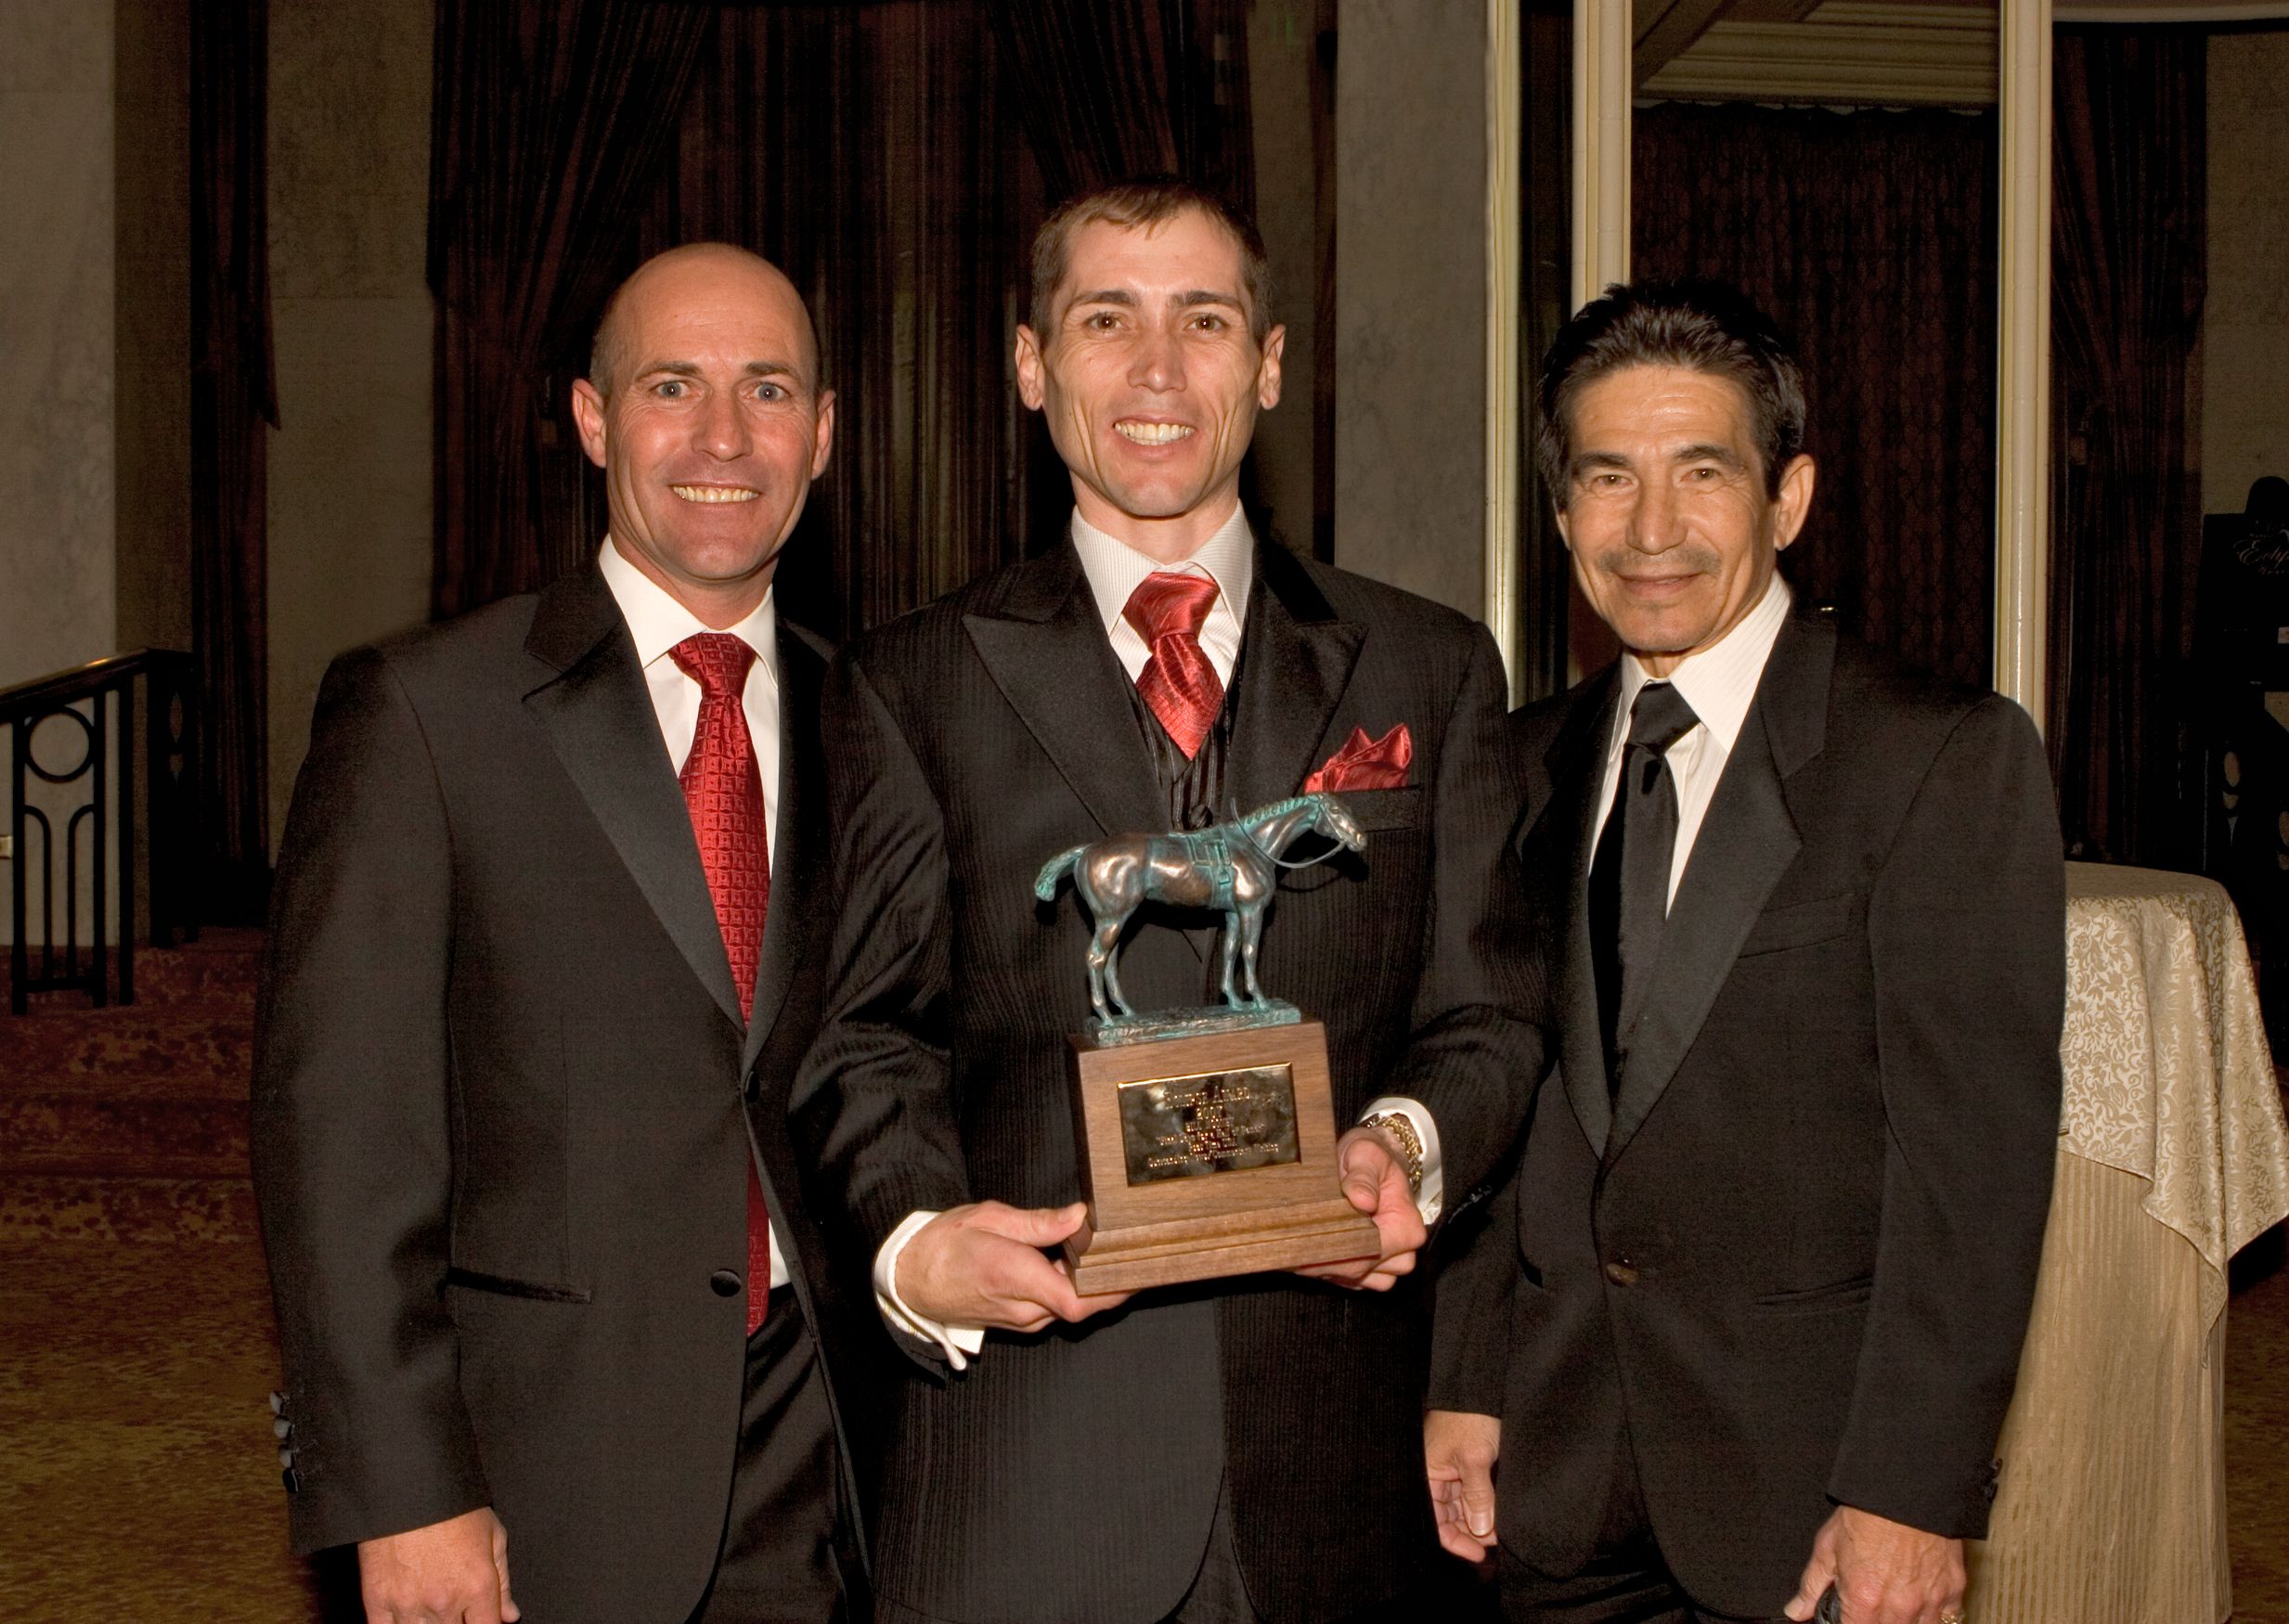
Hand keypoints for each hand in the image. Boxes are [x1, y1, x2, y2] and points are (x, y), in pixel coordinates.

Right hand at [357, 1505, 517, 1623]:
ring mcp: (408, 1604)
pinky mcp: (376, 1601)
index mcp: (477, 1586)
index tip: (478, 1618)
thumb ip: (503, 1581)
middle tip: (452, 1605)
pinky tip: (406, 1616)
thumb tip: (509, 1615)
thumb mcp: (493, 1535)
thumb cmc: (453, 1505)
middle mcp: (444, 1601)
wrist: (407, 1485)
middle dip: (456, 1623)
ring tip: (430, 1607)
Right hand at [895, 1200, 1130, 1330]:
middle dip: (1112, 1284)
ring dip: (1093, 1287)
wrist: (909, 1278)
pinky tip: (1081, 1266)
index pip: (1074, 1300)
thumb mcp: (990, 1219)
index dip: (1112, 1290)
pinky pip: (1055, 1309)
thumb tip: (1079, 1216)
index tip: (1137, 1270)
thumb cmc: (944, 1244)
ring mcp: (1019, 1320)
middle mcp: (1020, 1308)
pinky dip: (1074, 1291)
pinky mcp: (1018, 1322)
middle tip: (1139, 1255)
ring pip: (1070, 1308)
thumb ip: (1039, 1222)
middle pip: (1081, 1306)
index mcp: (1013, 1276)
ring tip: (1114, 1254)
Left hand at [1296, 1125, 1426, 1288]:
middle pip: (1359, 1269)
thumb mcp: (1367, 1154)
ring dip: (1324, 1266)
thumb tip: (1362, 1200)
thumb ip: (1363, 1176)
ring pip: (1353, 1279)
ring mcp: (1386, 1265)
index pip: (1372, 1250)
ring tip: (1299, 1242)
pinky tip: (1309, 1249)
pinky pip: (1349, 1281)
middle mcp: (1402, 1253)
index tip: (1307, 1237)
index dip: (1338, 1246)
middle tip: (1289, 1242)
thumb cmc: (1371, 1157)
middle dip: (1323, 1258)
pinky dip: (1328, 1270)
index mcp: (1406, 1227)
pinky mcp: (1369, 1270)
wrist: (1371, 1163)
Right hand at [1424, 1409, 1500, 1561]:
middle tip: (1496, 1541)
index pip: (1436, 1521)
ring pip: (1462, 1507)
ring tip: (1501, 1528)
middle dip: (1471, 1532)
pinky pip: (1472, 1492)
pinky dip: (1484, 1504)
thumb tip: (1481, 1530)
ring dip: (1480, 1520)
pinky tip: (1498, 1512)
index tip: (1480, 1553)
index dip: (1456, 1541)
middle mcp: (1435, 1476)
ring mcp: (1450, 1470)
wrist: (1480, 1386)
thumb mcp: (1474, 1459)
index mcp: (1427, 1476)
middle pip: (1449, 1517)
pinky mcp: (1465, 1463)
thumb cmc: (1470, 1418)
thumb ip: (1477, 1496)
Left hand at [1784, 1505, 1964, 1623]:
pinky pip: (1946, 1617)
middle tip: (1871, 1600)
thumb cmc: (1867, 1513)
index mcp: (1865, 1601)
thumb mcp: (1828, 1547)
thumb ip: (1812, 1586)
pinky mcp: (1953, 1591)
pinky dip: (1933, 1611)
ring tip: (1895, 1599)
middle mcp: (1899, 1608)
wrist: (1906, 1489)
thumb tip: (1797, 1611)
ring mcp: (1929, 1603)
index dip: (1849, 1622)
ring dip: (1904, 1619)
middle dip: (1874, 1619)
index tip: (1848, 1612)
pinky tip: (1920, 1595)